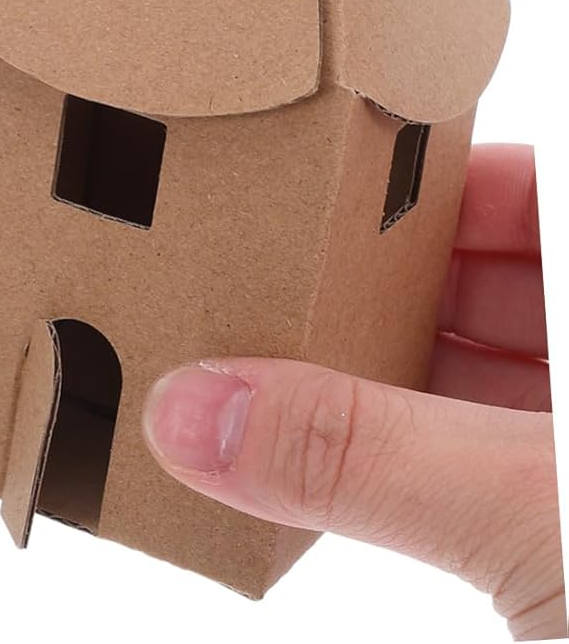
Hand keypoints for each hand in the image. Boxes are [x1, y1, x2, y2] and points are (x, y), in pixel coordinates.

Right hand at [142, 144, 562, 638]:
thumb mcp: (537, 510)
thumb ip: (364, 455)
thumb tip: (191, 409)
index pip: (529, 192)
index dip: (423, 171)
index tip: (308, 176)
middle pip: (487, 287)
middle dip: (368, 284)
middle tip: (254, 273)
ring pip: (471, 388)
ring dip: (371, 387)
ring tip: (258, 370)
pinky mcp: (560, 553)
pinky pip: (466, 476)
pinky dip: (393, 469)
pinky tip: (317, 472)